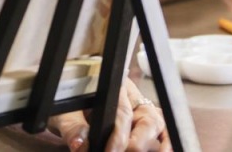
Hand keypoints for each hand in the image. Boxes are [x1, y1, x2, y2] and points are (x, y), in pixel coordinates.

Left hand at [48, 81, 169, 150]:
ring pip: (159, 126)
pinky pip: (165, 133)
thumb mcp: (65, 114)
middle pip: (147, 120)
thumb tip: (80, 145)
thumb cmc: (69, 106)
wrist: (69, 99)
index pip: (122, 111)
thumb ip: (72, 128)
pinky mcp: (149, 126)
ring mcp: (144, 110)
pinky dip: (166, 144)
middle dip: (135, 144)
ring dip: (153, 146)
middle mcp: (133, 96)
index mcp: (113, 86)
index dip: (118, 137)